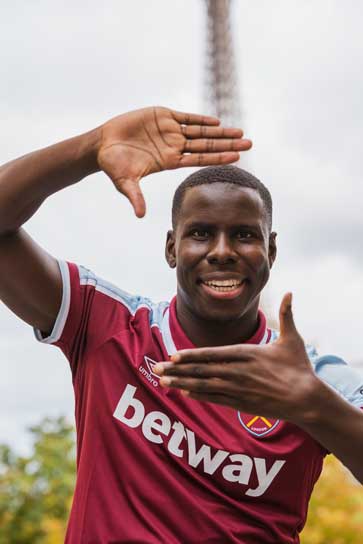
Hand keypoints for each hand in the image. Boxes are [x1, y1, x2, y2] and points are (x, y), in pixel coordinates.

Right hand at [97, 106, 251, 216]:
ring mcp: (170, 131)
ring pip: (200, 131)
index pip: (199, 159)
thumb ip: (135, 196)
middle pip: (207, 145)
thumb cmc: (114, 165)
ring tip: (239, 132)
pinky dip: (200, 119)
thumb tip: (140, 216)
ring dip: (220, 131)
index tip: (236, 158)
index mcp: (170, 161)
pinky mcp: (162, 117)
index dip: (218, 158)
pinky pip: (186, 118)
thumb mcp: (125, 182)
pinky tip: (216, 121)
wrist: (103, 145)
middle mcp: (174, 147)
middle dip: (227, 144)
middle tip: (249, 143)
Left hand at [154, 294, 319, 422]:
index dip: (191, 355)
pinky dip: (199, 396)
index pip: (212, 354)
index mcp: (247, 354)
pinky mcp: (242, 403)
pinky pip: (215, 399)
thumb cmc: (299, 368)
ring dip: (182, 383)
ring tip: (163, 382)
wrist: (306, 399)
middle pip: (202, 371)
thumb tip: (291, 292)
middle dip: (177, 370)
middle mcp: (238, 372)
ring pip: (204, 386)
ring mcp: (239, 389)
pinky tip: (185, 393)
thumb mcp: (292, 339)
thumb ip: (287, 315)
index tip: (173, 355)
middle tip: (156, 368)